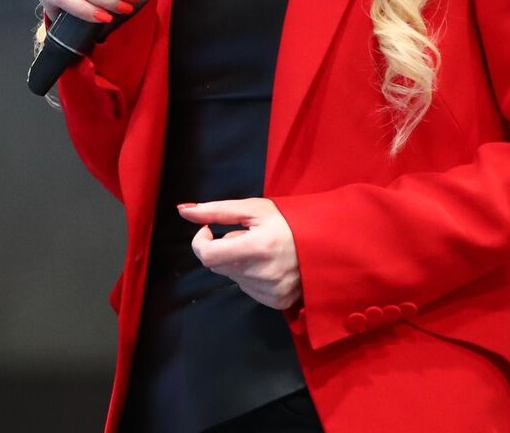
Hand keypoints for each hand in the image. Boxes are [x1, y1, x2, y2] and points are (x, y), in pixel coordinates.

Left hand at [179, 198, 300, 310]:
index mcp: (257, 248)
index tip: (209, 229)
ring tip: (262, 251)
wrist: (326, 242)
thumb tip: (182, 210)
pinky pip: (247, 289)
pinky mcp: (277, 302)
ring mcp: (271, 292)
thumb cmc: (288, 220)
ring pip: (232, 277)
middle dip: (223, 249)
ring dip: (237, 263)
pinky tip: (269, 265)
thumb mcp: (253, 208)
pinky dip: (250, 276)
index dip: (200, 241)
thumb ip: (216, 210)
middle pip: (217, 266)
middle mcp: (263, 275)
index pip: (208, 256)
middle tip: (246, 237)